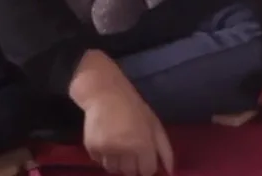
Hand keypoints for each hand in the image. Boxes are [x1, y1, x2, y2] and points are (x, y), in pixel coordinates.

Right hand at [69, 51, 173, 175]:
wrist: (105, 94)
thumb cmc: (133, 108)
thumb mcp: (154, 123)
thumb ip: (164, 148)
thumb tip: (171, 171)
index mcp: (143, 143)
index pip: (147, 171)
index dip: (147, 166)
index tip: (145, 158)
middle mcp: (125, 149)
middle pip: (130, 173)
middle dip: (132, 165)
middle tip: (131, 149)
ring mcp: (106, 150)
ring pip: (113, 170)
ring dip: (117, 162)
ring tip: (118, 144)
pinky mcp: (91, 148)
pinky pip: (99, 162)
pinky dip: (104, 156)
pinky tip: (107, 139)